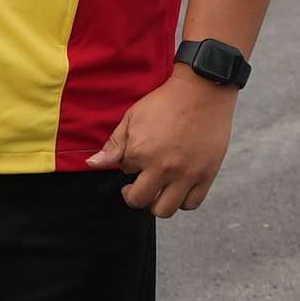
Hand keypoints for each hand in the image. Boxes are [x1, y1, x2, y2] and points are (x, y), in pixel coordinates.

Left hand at [88, 70, 241, 213]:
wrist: (204, 90)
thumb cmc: (167, 101)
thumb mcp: (133, 118)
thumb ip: (114, 145)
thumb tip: (92, 164)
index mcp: (141, 152)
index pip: (124, 172)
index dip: (129, 164)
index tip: (137, 156)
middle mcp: (163, 167)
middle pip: (140, 201)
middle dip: (135, 195)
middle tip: (139, 185)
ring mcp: (187, 173)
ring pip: (165, 209)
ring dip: (157, 203)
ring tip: (159, 190)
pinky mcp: (207, 174)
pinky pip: (192, 203)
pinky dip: (183, 201)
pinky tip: (179, 188)